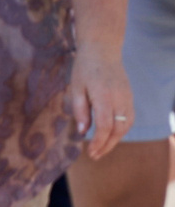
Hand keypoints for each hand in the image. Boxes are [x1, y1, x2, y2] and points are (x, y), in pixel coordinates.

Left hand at [66, 43, 134, 161]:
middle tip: (94, 155)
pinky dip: (120, 130)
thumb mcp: (76, 88)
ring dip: (114, 140)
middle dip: (106, 145)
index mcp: (104, 96)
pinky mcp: (130, 98)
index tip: (90, 152)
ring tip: (100, 148)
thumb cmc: (85, 68)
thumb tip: (82, 132)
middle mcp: (119, 99)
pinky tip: (109, 135)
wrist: (103, 51)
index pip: (104, 126)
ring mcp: (128, 99)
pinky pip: (128, 119)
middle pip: (118, 130)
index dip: (98, 142)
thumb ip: (80, 110)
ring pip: (125, 126)